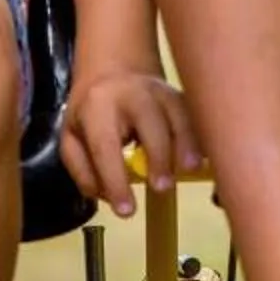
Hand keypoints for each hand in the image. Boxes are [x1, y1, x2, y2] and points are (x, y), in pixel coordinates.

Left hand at [61, 63, 199, 218]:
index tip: (126, 211)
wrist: (114, 69)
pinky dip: (201, 137)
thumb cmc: (92, 110)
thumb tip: (106, 197)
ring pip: (179, 114)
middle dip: (158, 155)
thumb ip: (82, 170)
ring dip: (187, 143)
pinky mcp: (180, 95)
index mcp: (97, 106)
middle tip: (160, 187)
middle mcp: (132, 94)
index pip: (105, 146)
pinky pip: (195, 116)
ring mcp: (161, 91)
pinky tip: (206, 157)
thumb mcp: (72, 137)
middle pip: (149, 121)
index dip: (115, 180)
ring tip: (190, 169)